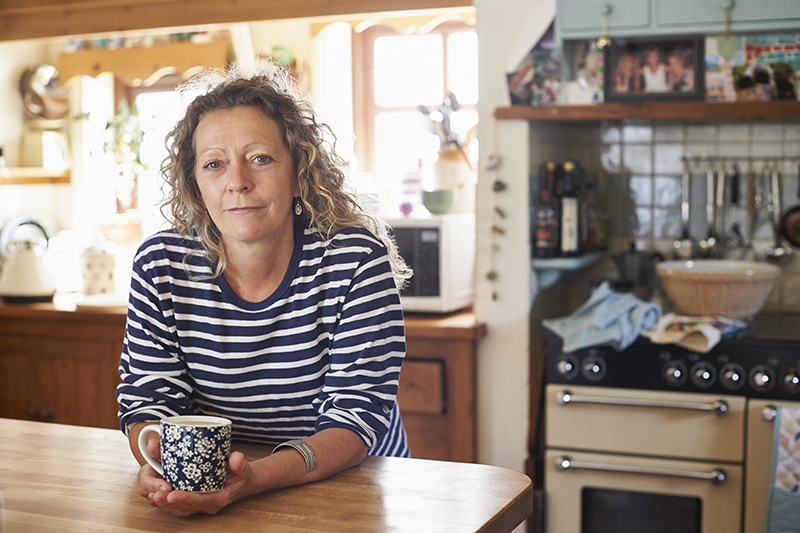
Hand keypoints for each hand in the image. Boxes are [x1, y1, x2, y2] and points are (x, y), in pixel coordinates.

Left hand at [140, 446, 256, 516]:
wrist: (242, 483)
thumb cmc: (241, 477)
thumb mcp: (243, 469)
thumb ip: (240, 463)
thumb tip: (236, 457)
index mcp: (218, 498)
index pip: (199, 500)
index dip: (184, 498)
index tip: (170, 494)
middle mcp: (206, 504)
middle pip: (183, 507)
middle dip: (167, 502)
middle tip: (155, 493)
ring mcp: (198, 504)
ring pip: (176, 508)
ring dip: (163, 503)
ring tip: (151, 493)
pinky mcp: (191, 499)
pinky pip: (176, 505)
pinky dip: (164, 500)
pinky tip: (154, 492)